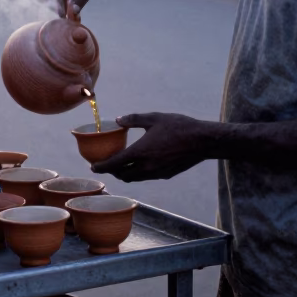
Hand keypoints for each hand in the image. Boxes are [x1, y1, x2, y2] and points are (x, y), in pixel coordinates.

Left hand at [91, 113, 217, 182]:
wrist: (203, 141)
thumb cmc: (179, 126)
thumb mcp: (154, 118)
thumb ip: (134, 119)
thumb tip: (118, 119)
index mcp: (141, 152)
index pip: (114, 164)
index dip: (101, 167)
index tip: (93, 167)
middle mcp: (147, 166)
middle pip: (123, 175)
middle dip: (112, 172)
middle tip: (107, 164)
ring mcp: (157, 173)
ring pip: (135, 178)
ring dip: (125, 174)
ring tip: (121, 165)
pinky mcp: (166, 175)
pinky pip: (147, 177)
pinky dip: (139, 173)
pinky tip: (141, 163)